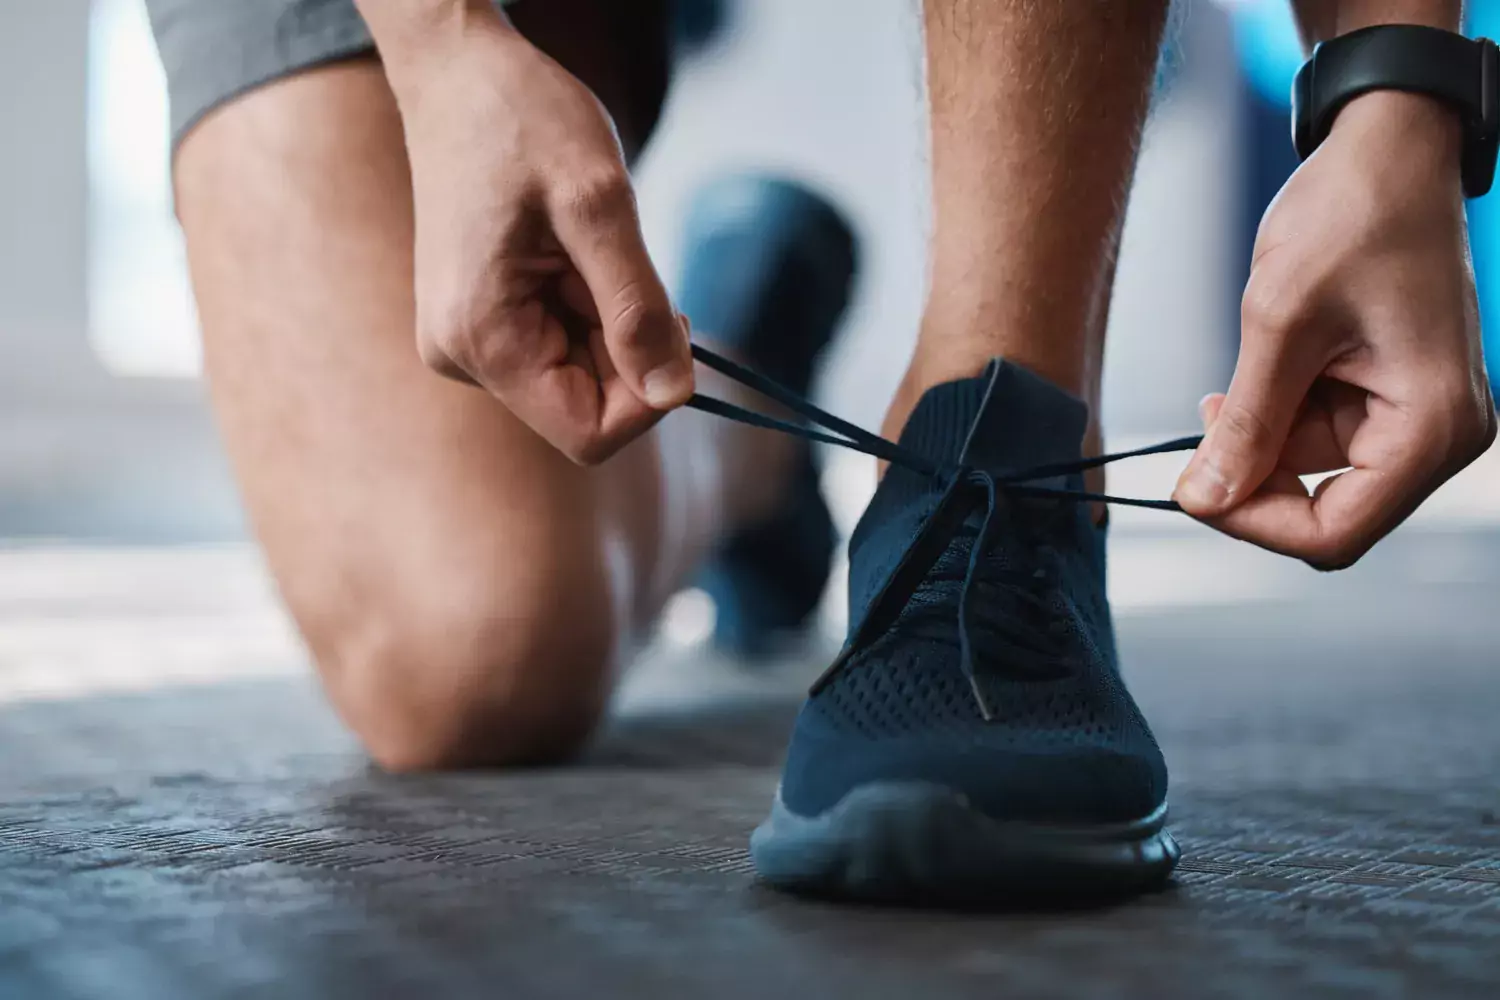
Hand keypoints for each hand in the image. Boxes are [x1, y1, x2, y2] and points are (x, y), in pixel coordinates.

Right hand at [390, 14, 691, 463]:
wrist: (457, 70)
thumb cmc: (521, 117)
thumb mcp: (599, 204)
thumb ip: (637, 308)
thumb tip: (673, 397)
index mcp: (482, 339)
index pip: (590, 435)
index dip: (648, 397)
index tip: (668, 319)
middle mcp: (462, 356)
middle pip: (587, 407)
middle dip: (628, 346)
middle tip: (621, 260)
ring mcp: (467, 342)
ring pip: (579, 375)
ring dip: (608, 319)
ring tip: (582, 243)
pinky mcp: (480, 322)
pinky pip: (559, 345)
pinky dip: (587, 305)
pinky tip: (567, 248)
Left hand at [1174, 91, 1496, 568]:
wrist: (1388, 150)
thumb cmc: (1352, 216)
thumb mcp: (1279, 324)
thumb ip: (1246, 424)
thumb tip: (1204, 499)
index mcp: (1432, 427)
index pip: (1335, 533)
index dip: (1253, 523)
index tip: (1193, 489)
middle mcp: (1441, 435)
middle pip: (1328, 513)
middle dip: (1254, 483)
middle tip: (1201, 437)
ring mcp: (1419, 416)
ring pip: (1315, 476)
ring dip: (1260, 444)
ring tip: (1228, 388)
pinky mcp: (1394, 397)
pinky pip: (1322, 438)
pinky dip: (1277, 420)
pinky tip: (1255, 377)